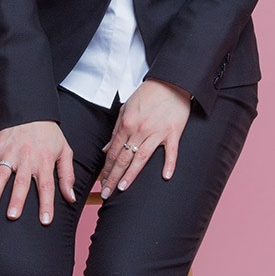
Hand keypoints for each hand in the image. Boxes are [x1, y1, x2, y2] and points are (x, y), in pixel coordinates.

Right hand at [0, 121, 75, 222]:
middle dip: (16, 200)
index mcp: (44, 161)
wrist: (31, 111)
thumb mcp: (65, 151)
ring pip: (0, 175)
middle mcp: (26, 159)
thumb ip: (67, 175)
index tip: (45, 221)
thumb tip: (70, 198)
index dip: (46, 204)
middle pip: (21, 182)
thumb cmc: (49, 135)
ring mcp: (8, 155)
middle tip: (12, 216)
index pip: (46, 186)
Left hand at [99, 80, 191, 198]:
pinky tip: (165, 176)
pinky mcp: (173, 132)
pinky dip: (169, 164)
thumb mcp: (126, 109)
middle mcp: (139, 130)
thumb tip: (106, 150)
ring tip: (122, 189)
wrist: (170, 82)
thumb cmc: (147, 95)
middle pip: (123, 158)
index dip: (106, 169)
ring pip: (141, 158)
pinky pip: (171, 151)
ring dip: (131, 175)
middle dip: (113, 177)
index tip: (101, 182)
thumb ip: (116, 131)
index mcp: (126, 124)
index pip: (113, 152)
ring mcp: (157, 132)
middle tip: (105, 193)